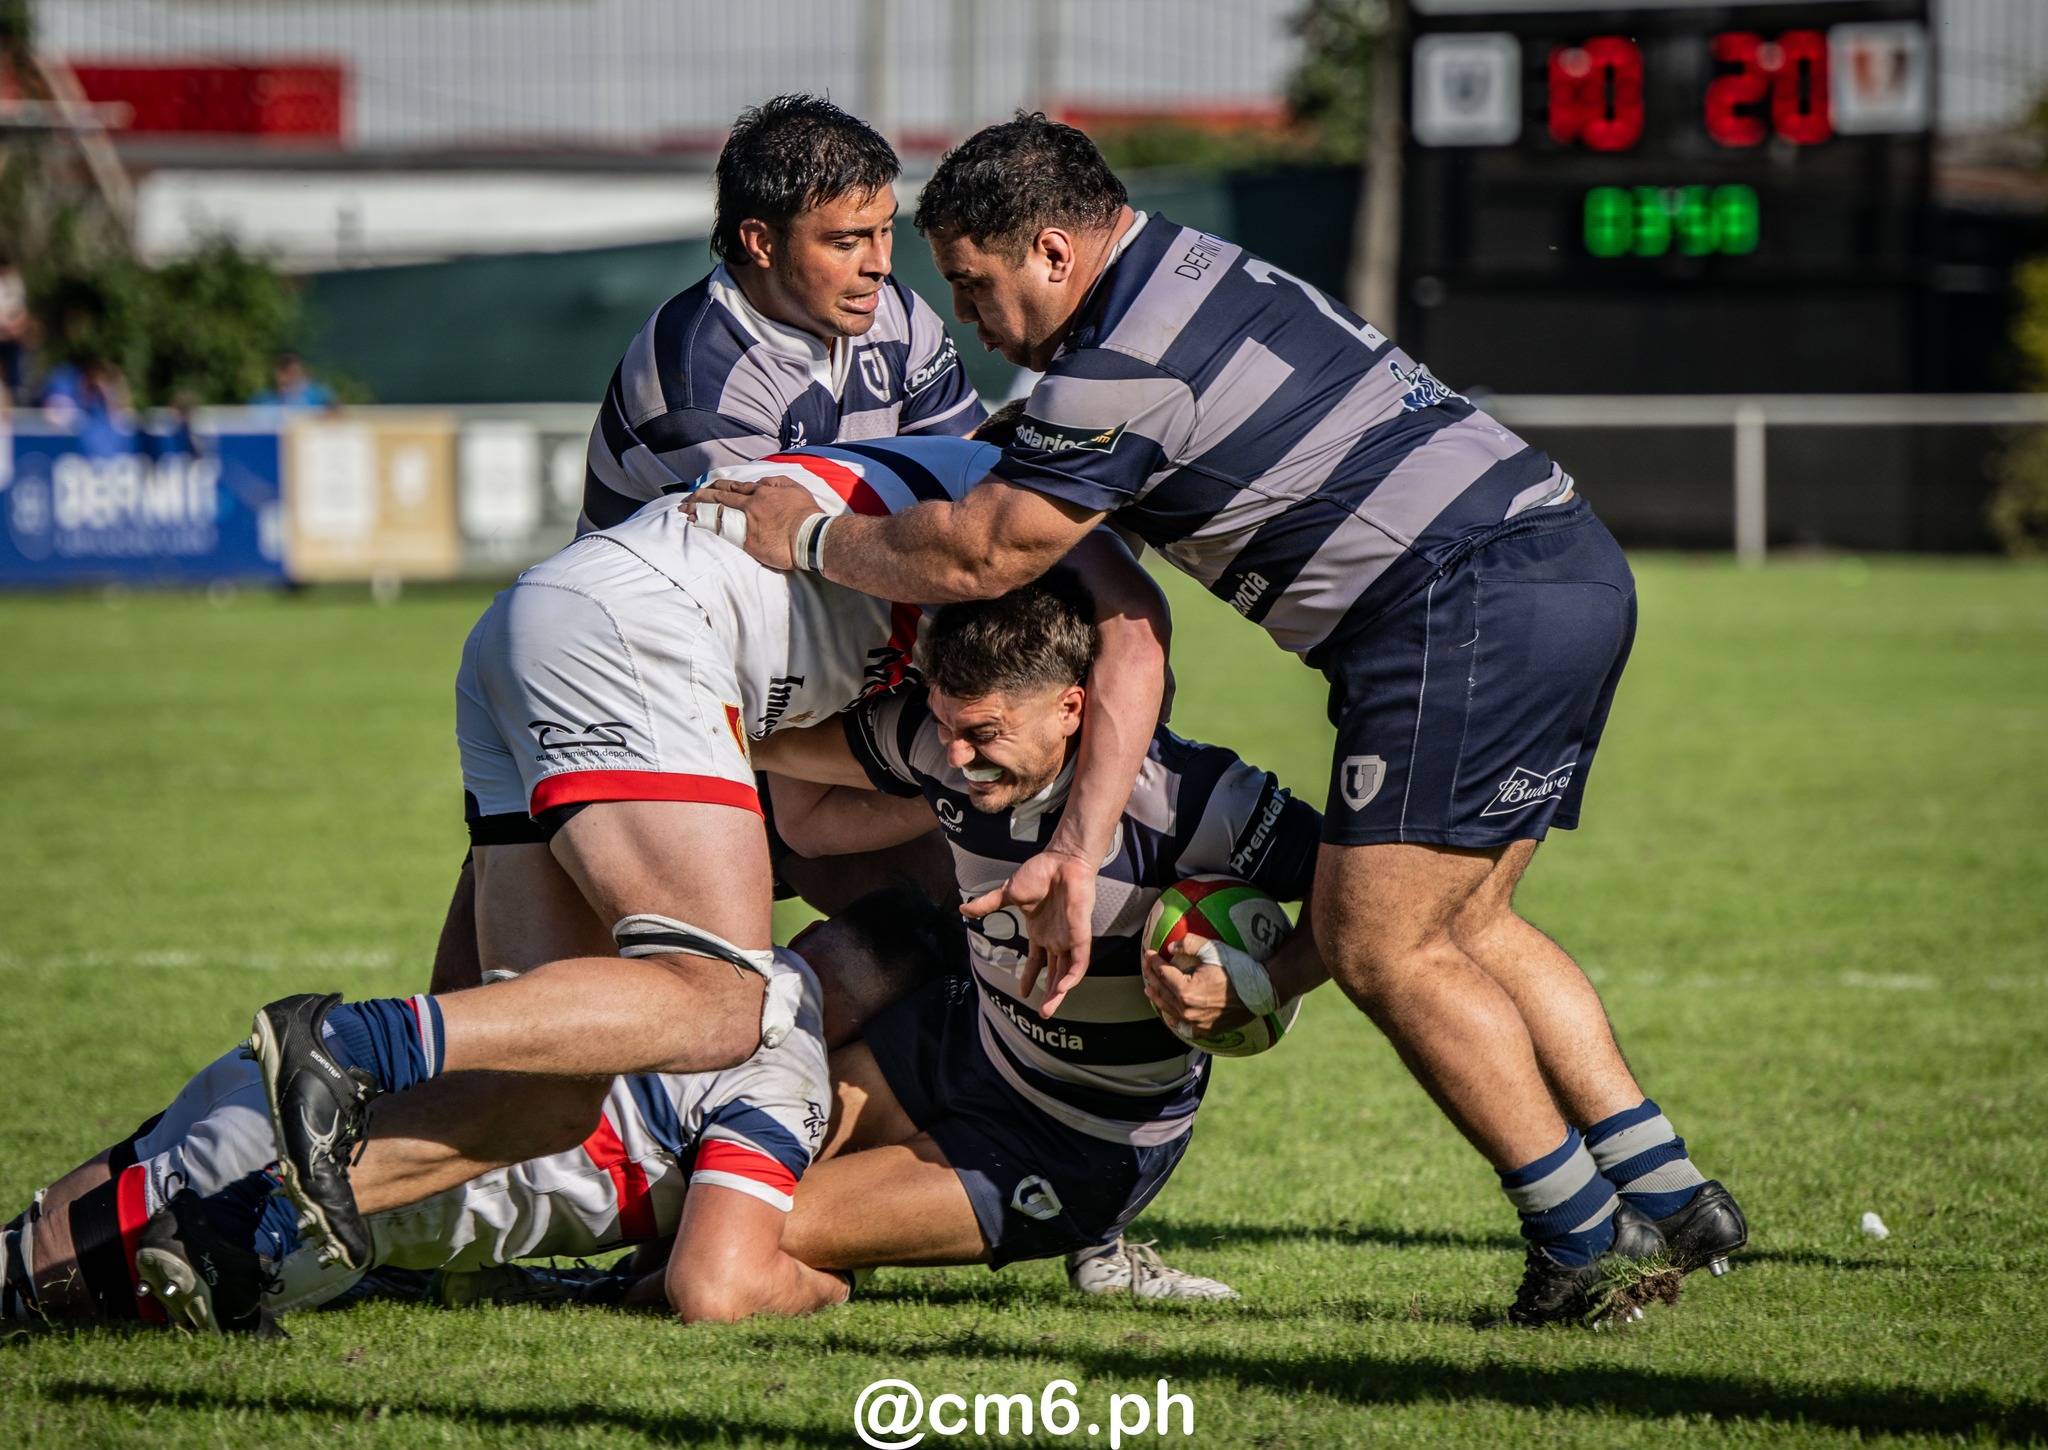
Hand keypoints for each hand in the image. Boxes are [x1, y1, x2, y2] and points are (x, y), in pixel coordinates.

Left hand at [689, 476, 822, 571]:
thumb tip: (762, 481)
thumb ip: (777, 482)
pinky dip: (707, 524)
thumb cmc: (807, 514)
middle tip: (687, 498)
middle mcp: (750, 503)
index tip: (706, 489)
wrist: (810, 535)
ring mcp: (746, 521)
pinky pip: (722, 529)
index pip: (734, 487)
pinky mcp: (746, 539)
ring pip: (716, 510)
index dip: (718, 487)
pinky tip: (696, 522)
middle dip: (701, 496)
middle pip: (719, 496)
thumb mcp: (796, 489)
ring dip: (699, 509)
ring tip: (684, 509)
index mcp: (762, 492)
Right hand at [963, 847, 1096, 1015]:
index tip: (1023, 993)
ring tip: (1048, 1009)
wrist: (1061, 860)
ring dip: (1058, 992)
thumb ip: (988, 905)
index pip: (1037, 961)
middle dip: (1049, 994)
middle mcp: (1055, 938)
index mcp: (1040, 931)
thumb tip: (963, 909)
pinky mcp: (1080, 933)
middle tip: (1042, 1014)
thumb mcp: (1008, 893)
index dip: (1030, 977)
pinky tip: (1062, 988)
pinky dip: (1071, 976)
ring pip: (1067, 972)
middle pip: (1054, 973)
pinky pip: (1079, 961)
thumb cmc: (1040, 872)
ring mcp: (1068, 937)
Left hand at [1140, 944, 1253, 1038]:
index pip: (1163, 974)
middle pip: (1162, 991)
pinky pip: (1184, 1027)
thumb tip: (1171, 946)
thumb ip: (1189, 944)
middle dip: (1152, 977)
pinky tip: (1169, 1014)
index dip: (1154, 961)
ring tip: (1149, 987)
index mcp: (1186, 991)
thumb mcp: (1213, 949)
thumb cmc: (1239, 968)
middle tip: (1146, 966)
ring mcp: (1197, 1023)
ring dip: (1157, 997)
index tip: (1149, 952)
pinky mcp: (1207, 1030)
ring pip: (1169, 1010)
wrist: (1263, 991)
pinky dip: (1174, 1018)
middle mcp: (1188, 1011)